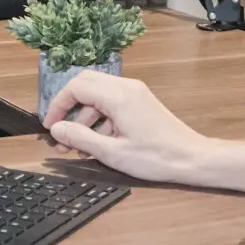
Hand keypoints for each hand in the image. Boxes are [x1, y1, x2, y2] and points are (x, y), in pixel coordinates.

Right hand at [42, 72, 213, 183]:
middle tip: (61, 132)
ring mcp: (134, 93)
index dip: (58, 106)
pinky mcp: (140, 102)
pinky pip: (111, 103)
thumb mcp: (112, 153)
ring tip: (78, 147)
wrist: (194, 160)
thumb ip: (80, 138)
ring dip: (84, 117)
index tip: (51, 127)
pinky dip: (99, 119)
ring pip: (97, 95)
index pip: (76, 88)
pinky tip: (98, 144)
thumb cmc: (156, 158)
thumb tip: (56, 129)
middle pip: (84, 84)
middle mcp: (125, 87)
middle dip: (69, 107)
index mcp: (117, 95)